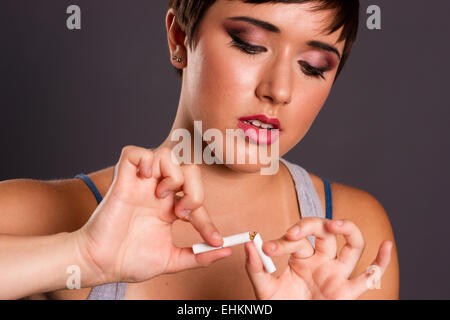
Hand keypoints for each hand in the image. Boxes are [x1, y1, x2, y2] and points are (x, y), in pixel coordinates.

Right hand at [75, 146, 231, 284]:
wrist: (101, 265)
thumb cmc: (129, 261)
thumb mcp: (172, 260)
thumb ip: (199, 256)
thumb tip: (225, 250)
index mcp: (169, 208)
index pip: (197, 201)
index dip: (208, 221)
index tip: (213, 240)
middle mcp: (157, 192)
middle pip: (188, 169)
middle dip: (195, 191)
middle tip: (182, 214)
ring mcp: (141, 184)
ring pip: (167, 155)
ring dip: (173, 175)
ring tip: (163, 197)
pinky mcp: (123, 179)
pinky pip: (135, 152)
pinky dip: (145, 159)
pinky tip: (147, 179)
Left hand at [244, 217, 392, 299]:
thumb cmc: (280, 307)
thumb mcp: (264, 289)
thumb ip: (256, 267)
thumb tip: (248, 244)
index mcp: (301, 257)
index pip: (297, 240)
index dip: (283, 241)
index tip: (267, 248)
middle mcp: (322, 261)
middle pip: (325, 233)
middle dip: (310, 226)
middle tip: (294, 232)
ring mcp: (337, 274)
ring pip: (352, 245)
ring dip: (347, 230)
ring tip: (335, 224)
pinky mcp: (347, 292)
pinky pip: (370, 277)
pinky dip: (382, 262)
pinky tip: (386, 246)